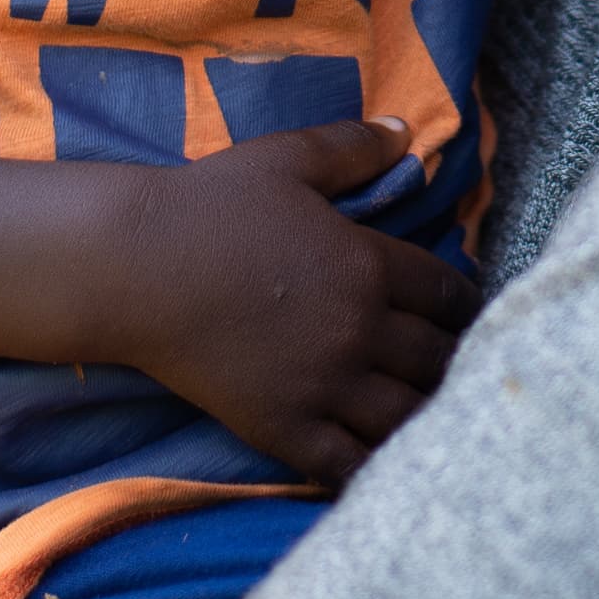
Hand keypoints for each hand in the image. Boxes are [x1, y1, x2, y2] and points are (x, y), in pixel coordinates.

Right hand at [99, 116, 481, 485]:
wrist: (134, 268)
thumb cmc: (210, 205)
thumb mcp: (287, 159)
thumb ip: (353, 147)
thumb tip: (405, 133)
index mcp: (368, 265)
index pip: (449, 296)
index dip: (463, 306)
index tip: (462, 314)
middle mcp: (359, 331)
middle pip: (439, 360)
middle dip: (452, 362)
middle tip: (450, 365)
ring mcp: (323, 386)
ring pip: (408, 419)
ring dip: (425, 415)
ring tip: (425, 412)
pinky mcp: (284, 429)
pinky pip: (352, 465)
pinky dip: (376, 465)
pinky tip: (381, 457)